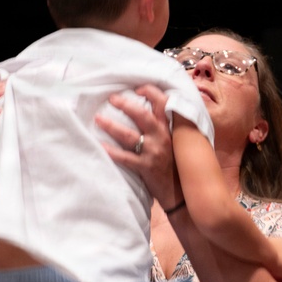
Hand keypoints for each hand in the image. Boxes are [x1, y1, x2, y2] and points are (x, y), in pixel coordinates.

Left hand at [96, 84, 180, 208]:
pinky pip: (124, 158)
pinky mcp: (146, 168)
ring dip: (112, 126)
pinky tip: (100, 146)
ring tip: (98, 119)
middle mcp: (163, 138)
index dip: (151, 93)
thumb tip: (153, 113)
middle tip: (112, 98)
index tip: (138, 88)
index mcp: (170, 130)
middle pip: (143, 116)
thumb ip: (168, 129)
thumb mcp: (178, 144)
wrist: (183, 192)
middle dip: (126, 105)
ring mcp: (154, 153)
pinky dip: (111, 152)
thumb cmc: (178, 166)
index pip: (164, 104)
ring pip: (129, 136)